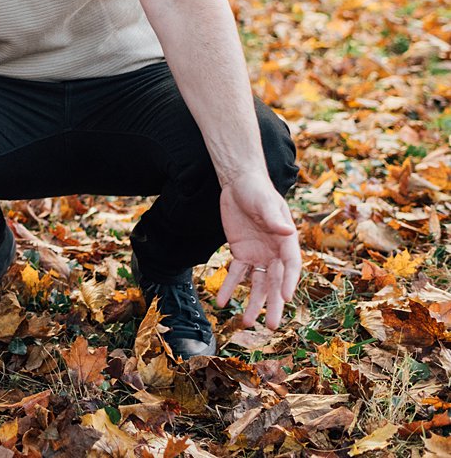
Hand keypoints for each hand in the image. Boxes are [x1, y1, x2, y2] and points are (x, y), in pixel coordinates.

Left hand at [215, 172, 299, 328]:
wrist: (238, 184)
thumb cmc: (257, 190)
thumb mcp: (265, 203)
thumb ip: (274, 219)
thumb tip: (286, 232)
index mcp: (287, 241)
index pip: (291, 266)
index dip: (289, 281)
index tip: (286, 297)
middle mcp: (275, 253)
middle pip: (275, 283)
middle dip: (274, 304)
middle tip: (273, 326)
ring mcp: (258, 255)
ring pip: (256, 284)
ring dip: (252, 303)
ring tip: (245, 323)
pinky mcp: (241, 253)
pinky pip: (235, 274)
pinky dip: (228, 287)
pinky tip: (220, 302)